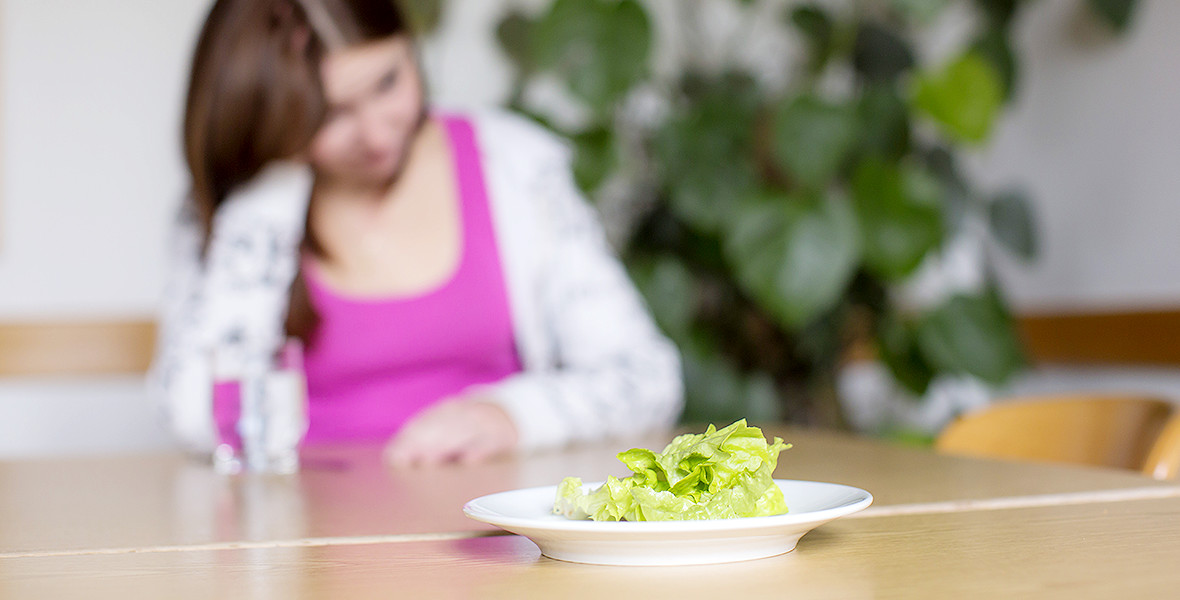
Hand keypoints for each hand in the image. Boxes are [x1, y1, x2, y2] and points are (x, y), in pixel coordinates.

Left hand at [384, 397, 518, 467]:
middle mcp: (464, 412)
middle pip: (440, 427)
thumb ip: (425, 434)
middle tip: (406, 460)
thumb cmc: (470, 423)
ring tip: (428, 460)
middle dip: (422, 443)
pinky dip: (480, 449)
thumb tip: (394, 455)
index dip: (408, 439)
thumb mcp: (449, 422)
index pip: (424, 423)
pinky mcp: (503, 434)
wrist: (512, 410)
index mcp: (447, 409)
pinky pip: (491, 441)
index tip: (394, 457)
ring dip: (445, 445)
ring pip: (463, 432)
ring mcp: (485, 422)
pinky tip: (469, 460)